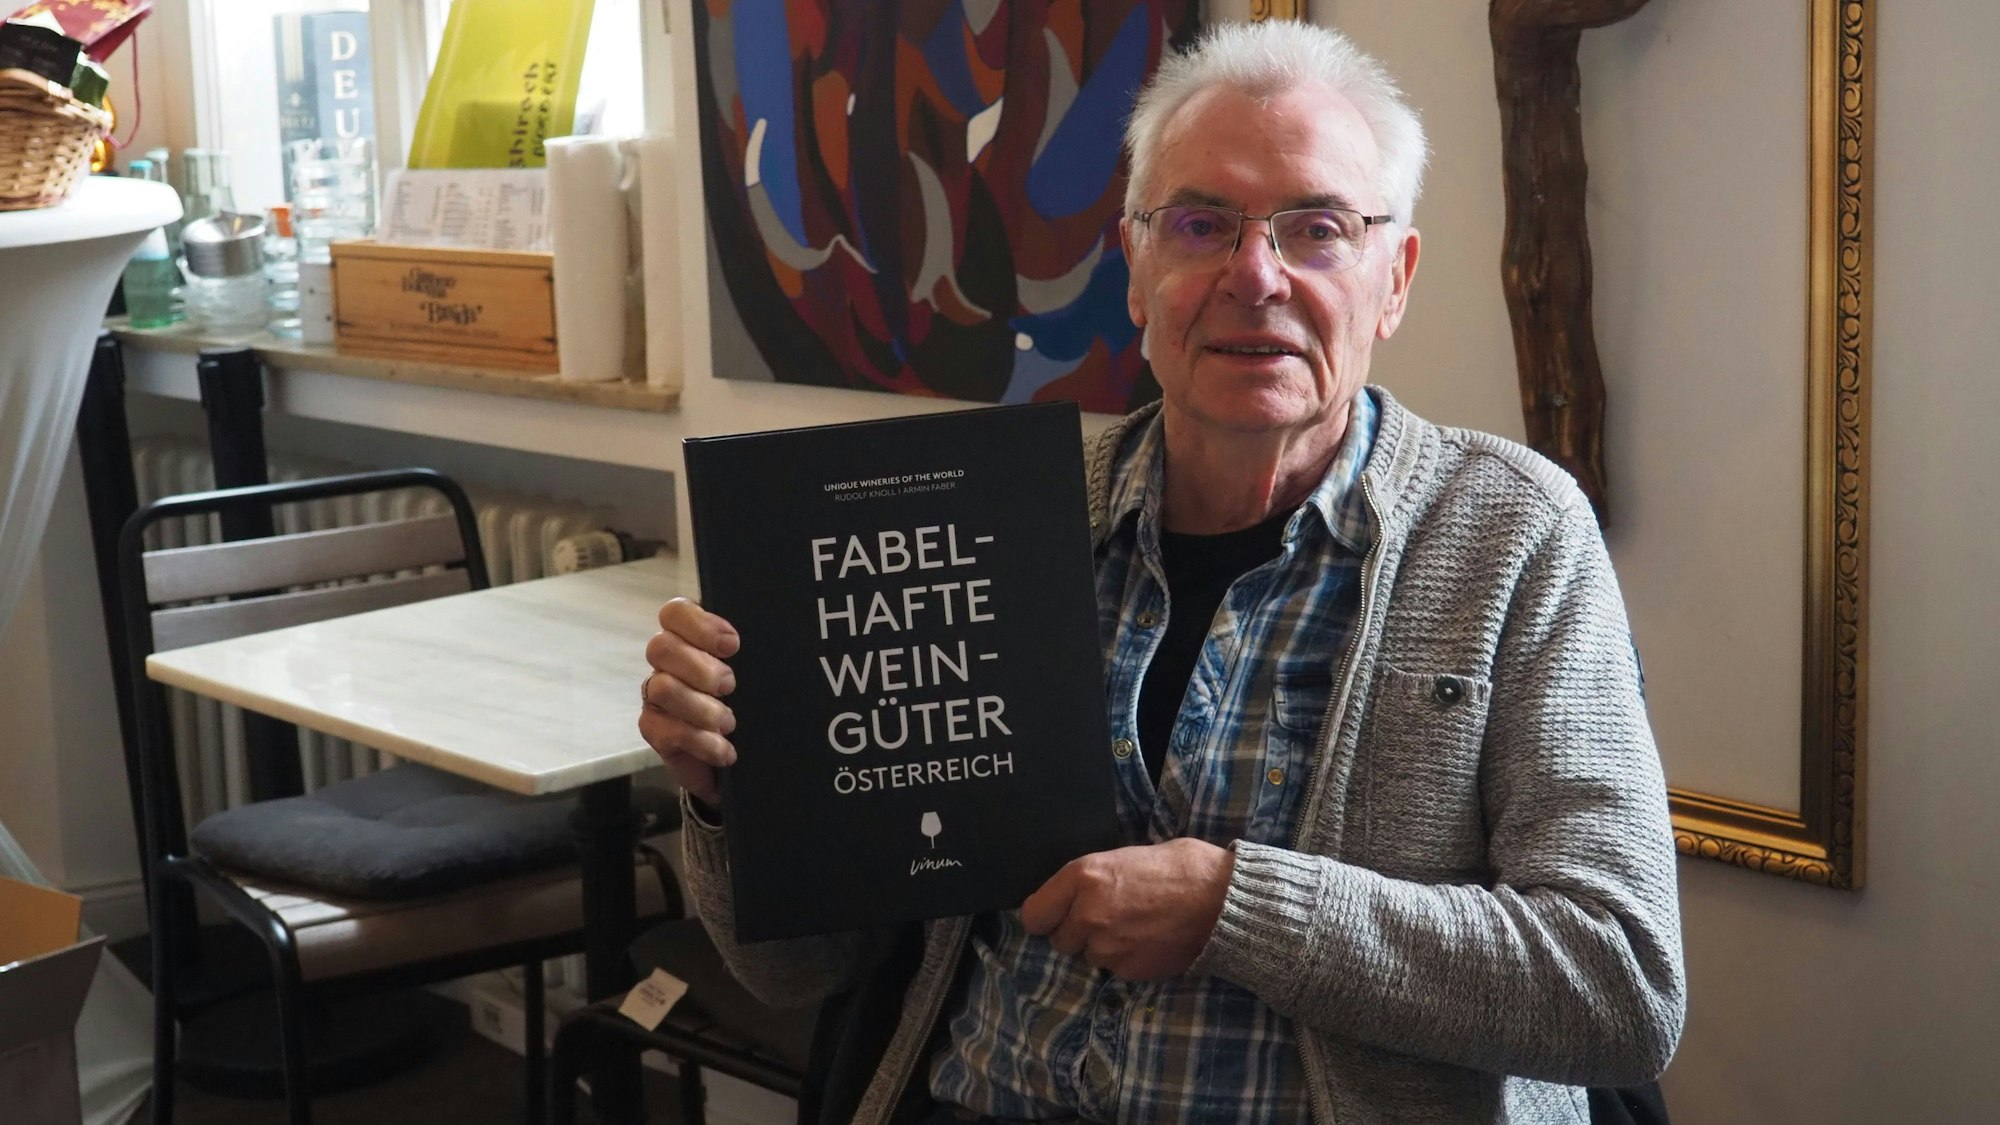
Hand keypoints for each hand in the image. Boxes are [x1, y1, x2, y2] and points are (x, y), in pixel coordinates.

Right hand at [638, 597, 739, 804]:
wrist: (746, 759)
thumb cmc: (754, 707)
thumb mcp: (759, 677)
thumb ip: (755, 656)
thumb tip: (775, 641)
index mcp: (691, 639)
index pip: (675, 612)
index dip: (699, 624)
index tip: (733, 645)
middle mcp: (668, 663)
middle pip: (661, 647)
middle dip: (700, 668)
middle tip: (730, 687)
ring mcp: (656, 696)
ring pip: (661, 687)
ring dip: (701, 708)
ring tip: (729, 724)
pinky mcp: (654, 729)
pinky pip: (664, 729)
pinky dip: (700, 741)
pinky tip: (724, 750)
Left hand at [1020, 838, 1235, 980]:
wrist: (1224, 902)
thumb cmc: (1183, 867)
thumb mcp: (1128, 856)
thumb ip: (1096, 879)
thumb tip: (1077, 893)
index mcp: (1083, 876)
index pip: (1034, 914)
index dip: (1045, 916)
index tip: (1056, 915)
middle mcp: (1087, 914)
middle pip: (1060, 939)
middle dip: (1078, 932)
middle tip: (1108, 917)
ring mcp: (1107, 947)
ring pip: (1088, 956)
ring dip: (1102, 946)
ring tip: (1134, 927)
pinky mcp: (1128, 970)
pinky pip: (1114, 969)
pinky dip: (1126, 959)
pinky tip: (1149, 941)